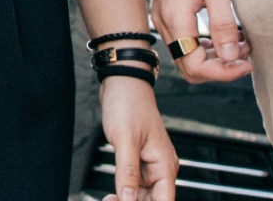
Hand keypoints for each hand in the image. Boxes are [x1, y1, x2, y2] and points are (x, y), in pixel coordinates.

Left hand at [98, 77, 178, 200]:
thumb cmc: (128, 104)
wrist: (122, 84)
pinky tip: (112, 194)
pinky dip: (124, 191)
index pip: (165, 200)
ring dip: (126, 199)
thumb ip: (128, 172)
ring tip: (108, 199)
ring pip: (142, 195)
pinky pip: (134, 184)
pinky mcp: (138, 161)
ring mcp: (149, 165)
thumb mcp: (125, 140)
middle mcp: (160, 167)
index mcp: (164, 164)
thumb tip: (128, 199)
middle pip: (152, 200)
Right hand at [152, 0, 251, 81]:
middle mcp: (164, 21)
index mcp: (175, 18)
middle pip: (189, 66)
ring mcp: (162, 15)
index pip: (196, 66)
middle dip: (219, 67)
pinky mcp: (166, 8)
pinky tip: (225, 31)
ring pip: (186, 54)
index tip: (248, 62)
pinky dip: (205, 43)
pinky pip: (184, 39)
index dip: (224, 72)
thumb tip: (231, 58)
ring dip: (214, 56)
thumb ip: (223, 25)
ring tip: (241, 43)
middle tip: (246, 54)